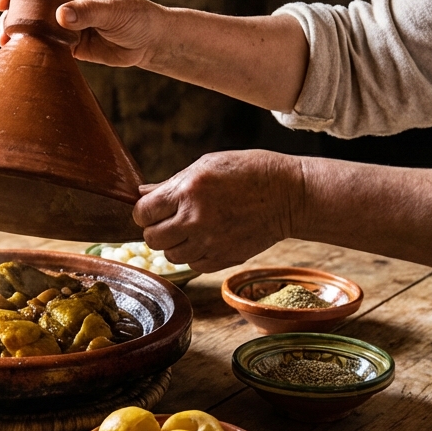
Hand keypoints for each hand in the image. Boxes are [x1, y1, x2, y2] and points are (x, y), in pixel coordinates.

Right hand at [0, 0, 166, 67]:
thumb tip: (60, 16)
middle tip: (4, 31)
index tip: (2, 2)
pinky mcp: (68, 43)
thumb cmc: (136, 17)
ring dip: (19, 33)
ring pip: (34, 24)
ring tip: (6, 45)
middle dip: (12, 13)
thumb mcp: (114, 12)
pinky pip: (45, 44)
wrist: (149, 42)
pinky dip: (33, 49)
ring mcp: (65, 21)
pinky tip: (23, 57)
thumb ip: (87, 13)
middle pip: (29, 1)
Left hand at [132, 151, 301, 272]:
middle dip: (155, 229)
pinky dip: (194, 255)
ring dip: (175, 244)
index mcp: (188, 191)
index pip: (143, 213)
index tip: (152, 209)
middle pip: (152, 239)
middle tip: (169, 220)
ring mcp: (210, 242)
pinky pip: (193, 265)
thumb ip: (172, 183)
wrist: (290, 195)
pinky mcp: (224, 258)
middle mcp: (195, 219)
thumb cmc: (249, 172)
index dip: (144, 212)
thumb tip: (142, 193)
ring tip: (191, 229)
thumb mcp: (207, 165)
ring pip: (170, 256)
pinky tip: (206, 239)